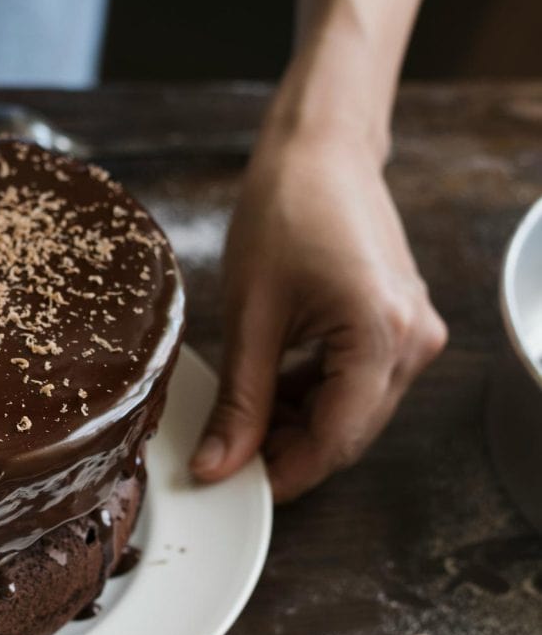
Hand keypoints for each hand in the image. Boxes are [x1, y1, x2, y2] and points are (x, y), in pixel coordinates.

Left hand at [189, 130, 446, 500]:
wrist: (320, 148)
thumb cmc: (285, 208)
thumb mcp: (251, 315)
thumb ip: (241, 400)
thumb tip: (220, 464)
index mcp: (382, 335)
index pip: (336, 440)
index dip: (284, 472)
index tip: (238, 486)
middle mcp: (414, 341)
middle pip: (349, 432)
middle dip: (289, 450)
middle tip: (230, 453)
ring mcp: (414, 332)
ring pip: (354, 412)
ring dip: (301, 423)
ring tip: (246, 414)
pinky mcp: (401, 323)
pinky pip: (360, 382)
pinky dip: (317, 395)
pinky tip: (275, 388)